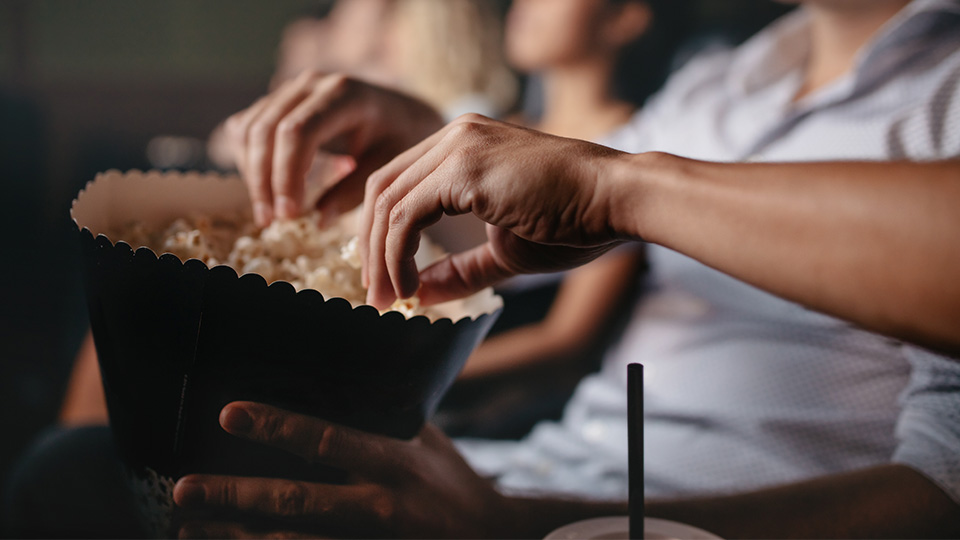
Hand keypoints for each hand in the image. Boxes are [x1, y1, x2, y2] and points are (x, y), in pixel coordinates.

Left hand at [173, 402, 512, 538]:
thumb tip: (341, 383)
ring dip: (238, 538)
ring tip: (189, 530)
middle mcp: (378, 506)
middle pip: (297, 502)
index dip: (277, 427)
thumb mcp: (427, 442)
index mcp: (392, 463)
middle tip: (182, 488)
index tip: (229, 413)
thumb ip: (384, 419)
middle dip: (235, 496)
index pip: (326, 440)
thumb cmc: (453, 484)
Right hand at [224, 71, 443, 226]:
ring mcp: (291, 88)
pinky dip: (248, 160)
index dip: (286, 176)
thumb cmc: (400, 139)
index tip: (288, 215)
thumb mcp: (388, 166)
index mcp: (344, 94)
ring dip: (252, 174)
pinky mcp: (278, 100)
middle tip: (271, 221)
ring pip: (249, 128)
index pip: (297, 132)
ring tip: (270, 213)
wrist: (402, 112)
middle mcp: (311, 84)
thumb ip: (354, 191)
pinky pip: (246, 128)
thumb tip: (318, 219)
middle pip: (266, 130)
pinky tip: (267, 189)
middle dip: (263, 180)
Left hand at [360, 113, 630, 307]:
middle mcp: (454, 135)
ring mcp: (458, 146)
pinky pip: (406, 214)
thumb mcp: (504, 252)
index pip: (399, 184)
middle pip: (381, 188)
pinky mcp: (464, 168)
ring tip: (388, 300)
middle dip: (369, 247)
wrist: (616, 199)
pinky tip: (407, 287)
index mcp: (463, 144)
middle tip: (375, 296)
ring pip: (387, 202)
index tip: (386, 280)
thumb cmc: (574, 222)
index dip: (381, 235)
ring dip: (379, 258)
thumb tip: (417, 295)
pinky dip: (396, 255)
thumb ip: (459, 270)